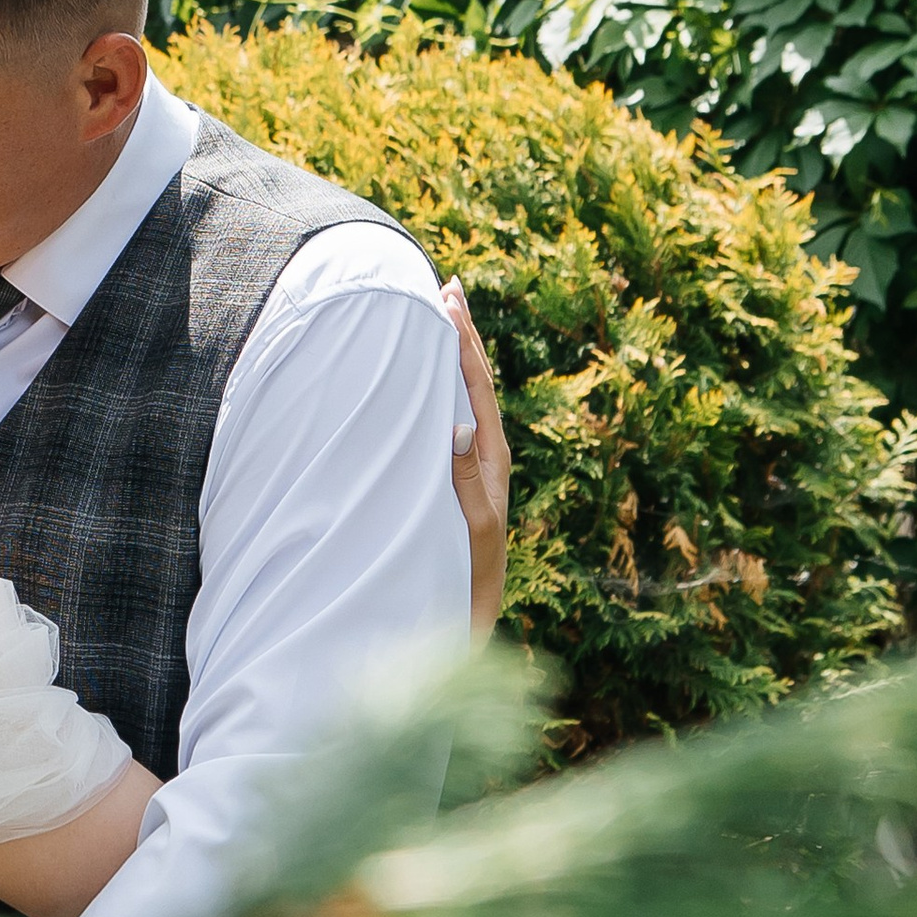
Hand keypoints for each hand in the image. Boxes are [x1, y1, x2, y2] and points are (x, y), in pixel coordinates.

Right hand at [446, 281, 511, 636]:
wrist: (467, 628)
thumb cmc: (468, 583)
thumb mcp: (469, 531)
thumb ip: (465, 480)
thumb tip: (459, 423)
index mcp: (492, 462)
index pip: (477, 389)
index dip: (463, 344)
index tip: (449, 300)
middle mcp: (484, 458)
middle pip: (475, 383)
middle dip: (462, 336)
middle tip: (449, 289)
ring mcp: (470, 470)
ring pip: (463, 400)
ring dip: (452, 358)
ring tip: (441, 318)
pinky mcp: (453, 484)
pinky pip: (446, 424)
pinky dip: (438, 392)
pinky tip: (425, 382)